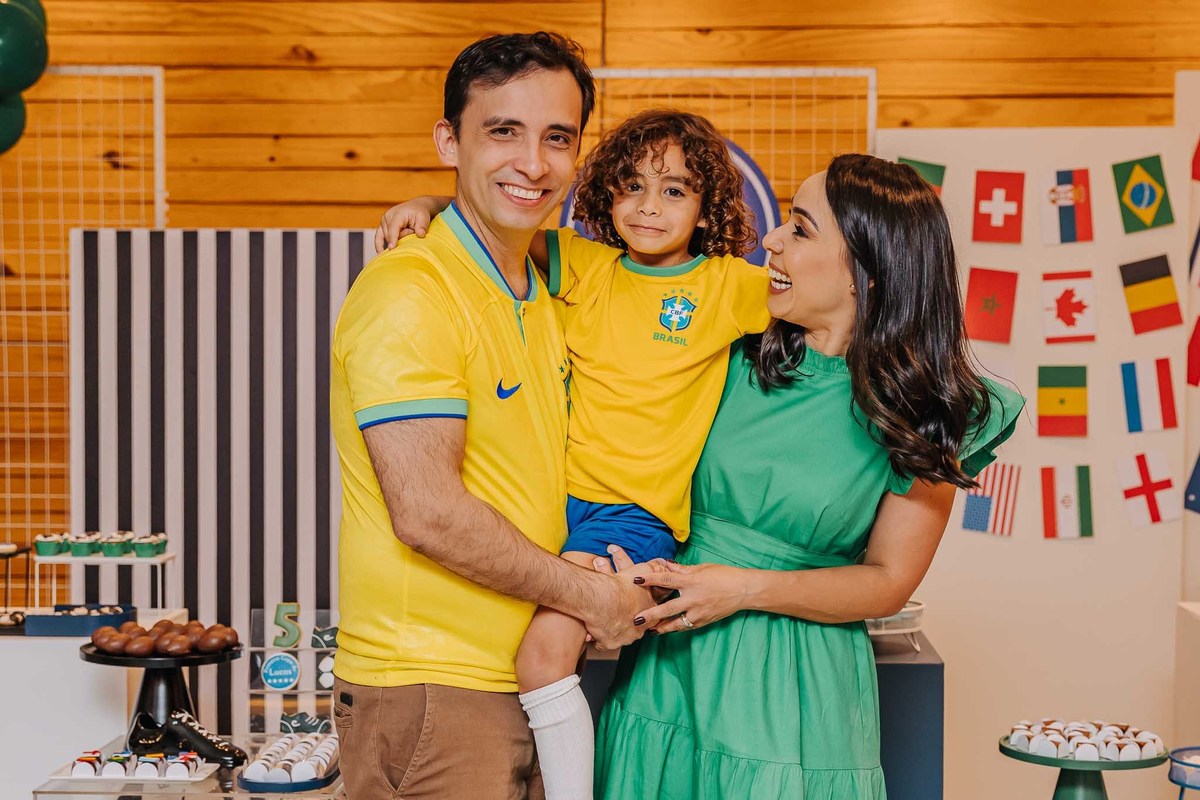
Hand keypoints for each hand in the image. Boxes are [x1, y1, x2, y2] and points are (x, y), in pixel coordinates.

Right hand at [373, 197, 444, 251]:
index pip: (393, 229)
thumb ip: (422, 226)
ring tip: (405, 234)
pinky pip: (378, 238)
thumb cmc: (420, 213)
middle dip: (401, 239)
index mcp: (396, 214)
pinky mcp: (382, 226)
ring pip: (386, 238)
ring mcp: (383, 222)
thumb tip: (421, 234)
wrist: (416, 207)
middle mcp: (387, 217)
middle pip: (390, 236)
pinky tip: (380, 254)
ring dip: (395, 240)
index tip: (391, 248)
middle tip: (411, 232)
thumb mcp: (424, 218)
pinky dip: (379, 245)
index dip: (393, 239)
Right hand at [580, 546, 658, 649]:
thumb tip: (663, 562)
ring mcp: (625, 638)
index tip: (632, 606)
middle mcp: (639, 629)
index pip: (650, 615)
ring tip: (604, 622)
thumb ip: (654, 567)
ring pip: (620, 636)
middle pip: (635, 628)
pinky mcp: (610, 644)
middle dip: (627, 623)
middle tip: (617, 615)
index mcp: (649, 613)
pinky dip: (598, 638)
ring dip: (612, 630)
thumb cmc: (622, 583)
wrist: (602, 597)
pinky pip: (603, 644)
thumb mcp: (643, 570)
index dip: (641, 610)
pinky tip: (592, 633)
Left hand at [631, 562, 752, 633]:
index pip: (666, 580)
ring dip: (661, 628)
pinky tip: (666, 629)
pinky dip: (675, 627)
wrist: (744, 590)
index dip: (650, 579)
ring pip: (676, 623)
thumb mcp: (703, 568)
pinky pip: (686, 626)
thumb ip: (683, 570)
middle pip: (667, 609)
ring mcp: (699, 613)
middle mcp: (693, 599)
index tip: (636, 579)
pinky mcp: (703, 621)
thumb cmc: (724, 575)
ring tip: (649, 630)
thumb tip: (667, 566)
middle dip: (651, 615)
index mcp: (692, 582)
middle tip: (636, 619)